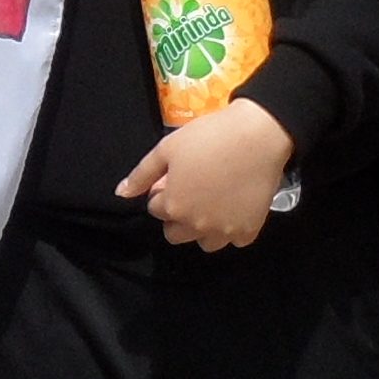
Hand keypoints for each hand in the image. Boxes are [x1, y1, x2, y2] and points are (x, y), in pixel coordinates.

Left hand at [115, 99, 292, 249]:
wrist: (258, 136)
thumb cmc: (208, 137)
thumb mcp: (167, 149)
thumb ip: (141, 175)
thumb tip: (121, 194)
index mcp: (173, 206)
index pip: (156, 209)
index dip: (164, 191)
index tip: (177, 176)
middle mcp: (196, 226)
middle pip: (176, 233)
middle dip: (178, 215)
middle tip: (193, 190)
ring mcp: (224, 231)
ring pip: (204, 243)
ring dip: (203, 228)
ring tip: (213, 202)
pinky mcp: (249, 231)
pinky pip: (234, 241)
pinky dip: (232, 229)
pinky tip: (235, 207)